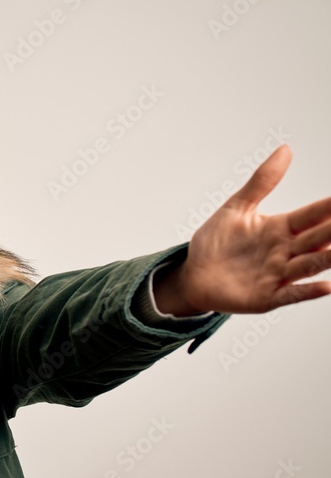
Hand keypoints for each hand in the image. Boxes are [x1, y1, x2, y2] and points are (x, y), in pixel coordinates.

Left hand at [155, 144, 330, 315]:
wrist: (192, 275)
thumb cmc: (215, 243)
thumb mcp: (236, 208)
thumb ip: (262, 182)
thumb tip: (286, 149)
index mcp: (281, 228)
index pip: (313, 215)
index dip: (330, 207)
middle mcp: (285, 251)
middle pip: (318, 239)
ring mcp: (278, 275)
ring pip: (310, 265)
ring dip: (329, 258)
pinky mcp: (267, 297)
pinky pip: (291, 294)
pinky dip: (307, 291)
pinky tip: (325, 286)